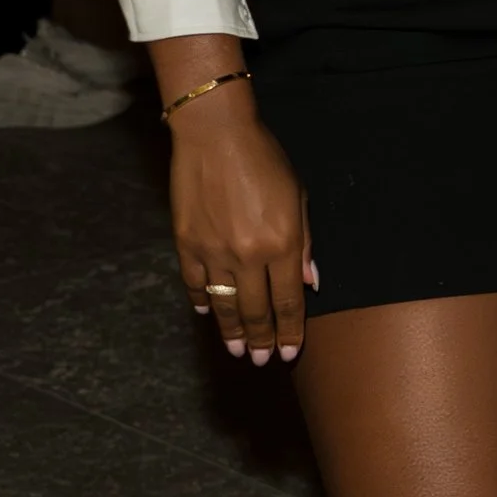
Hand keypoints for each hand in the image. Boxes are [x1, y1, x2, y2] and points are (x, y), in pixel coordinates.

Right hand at [150, 42, 313, 364]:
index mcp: (281, 245)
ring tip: (237, 351)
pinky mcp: (186, 243)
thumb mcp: (298, 198)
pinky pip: (195, 283)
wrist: (215, 134)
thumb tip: (310, 284)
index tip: (289, 352)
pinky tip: (206, 313)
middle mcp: (248, 256)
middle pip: (256, 311)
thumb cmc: (264, 160)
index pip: (288, 302)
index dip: (289, 331)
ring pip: (223, 305)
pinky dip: (201, 301)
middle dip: (261, 340)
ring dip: (231, 332)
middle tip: (261, 361)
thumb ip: (305, 245)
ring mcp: (214, 252)